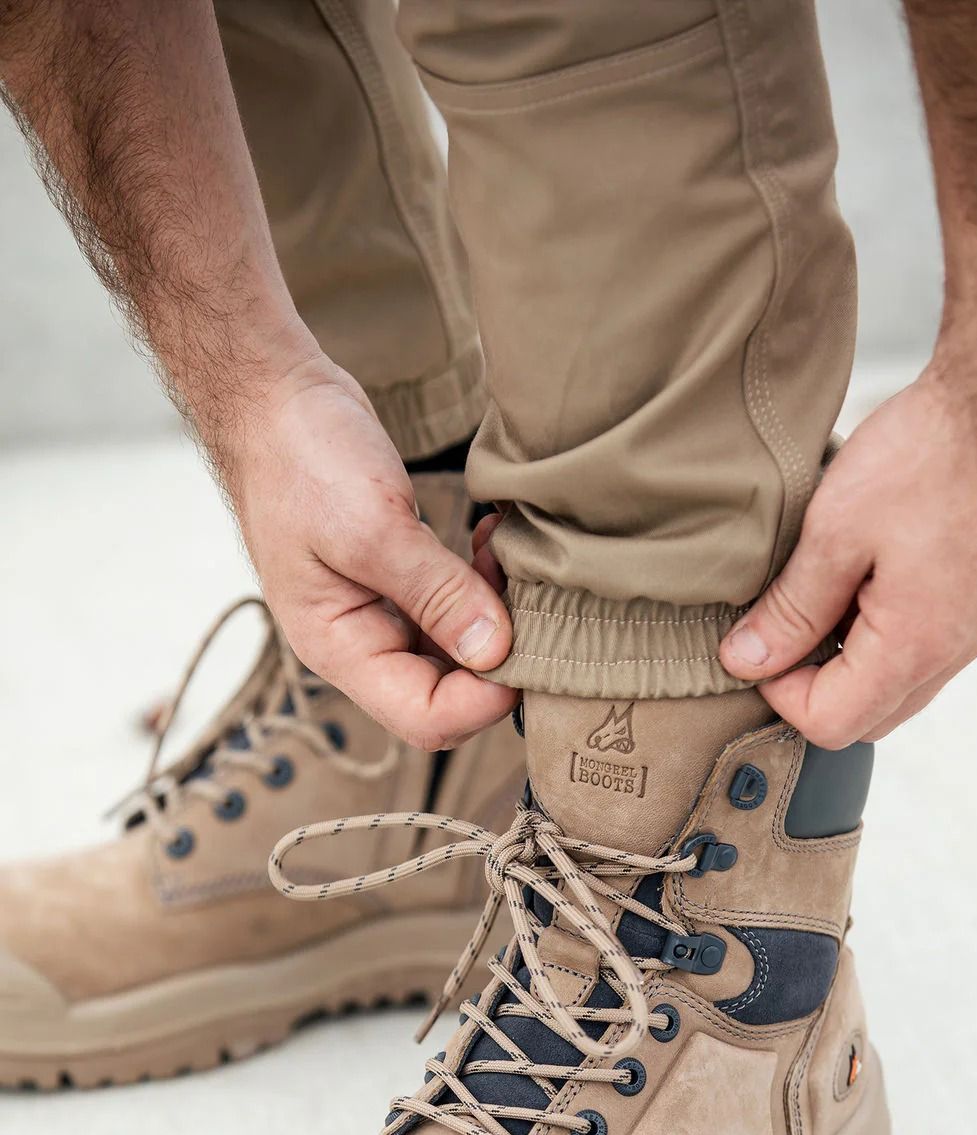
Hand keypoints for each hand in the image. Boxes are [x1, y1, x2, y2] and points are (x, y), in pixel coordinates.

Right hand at [231, 354, 515, 747]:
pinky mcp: (397, 579)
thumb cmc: (301, 456)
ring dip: (495, 615)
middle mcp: (359, 643)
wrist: (272, 396)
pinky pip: (452, 608)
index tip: (526, 644)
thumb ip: (437, 594)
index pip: (426, 719)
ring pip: (457, 651)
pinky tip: (490, 542)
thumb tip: (496, 653)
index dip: (485, 700)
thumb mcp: (374, 526)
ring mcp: (377, 613)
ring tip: (504, 554)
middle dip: (498, 654)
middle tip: (522, 592)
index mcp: (339, 648)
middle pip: (447, 694)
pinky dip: (482, 584)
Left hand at [719, 360, 976, 745]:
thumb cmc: (928, 455)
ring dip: (846, 663)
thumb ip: (790, 608)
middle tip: (780, 628)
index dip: (779, 693)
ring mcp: (973, 629)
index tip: (757, 644)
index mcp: (915, 645)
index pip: (831, 724)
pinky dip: (880, 638)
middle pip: (866, 718)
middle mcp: (953, 651)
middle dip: (811, 688)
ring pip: (896, 688)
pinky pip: (922, 652)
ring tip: (819, 597)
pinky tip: (859, 581)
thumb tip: (746, 660)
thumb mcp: (835, 530)